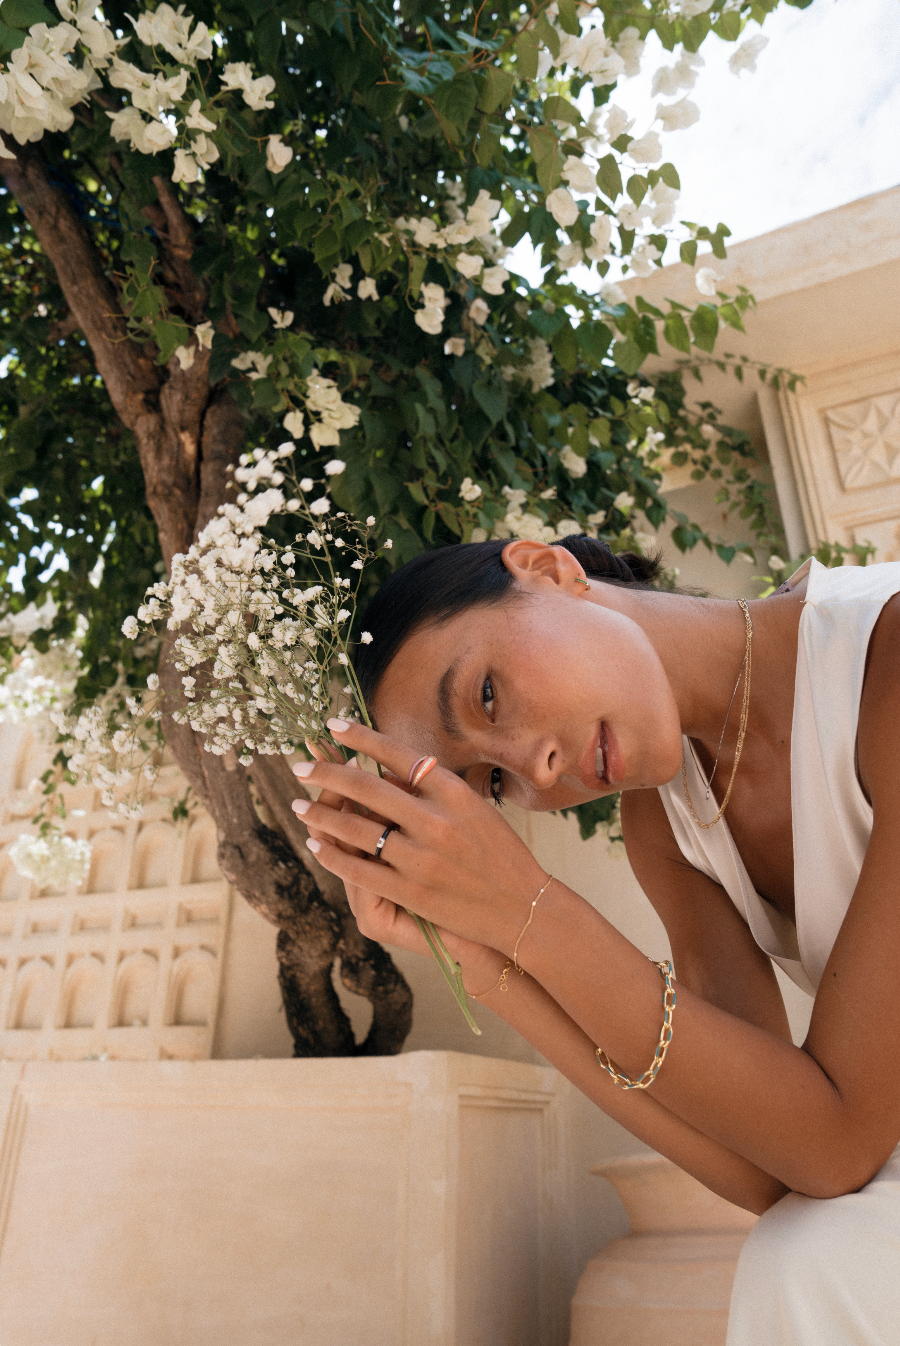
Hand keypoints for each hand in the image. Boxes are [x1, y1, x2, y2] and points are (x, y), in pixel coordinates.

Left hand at [296, 739, 510, 995]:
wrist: (523, 907)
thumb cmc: (498, 853)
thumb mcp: (473, 809)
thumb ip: (430, 790)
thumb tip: (384, 769)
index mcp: (454, 792)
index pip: (397, 754)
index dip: (360, 737)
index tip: (332, 726)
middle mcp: (437, 820)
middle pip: (367, 787)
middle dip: (326, 774)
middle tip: (300, 765)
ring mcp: (422, 858)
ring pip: (356, 829)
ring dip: (321, 814)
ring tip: (299, 805)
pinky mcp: (411, 891)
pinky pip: (359, 869)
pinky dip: (332, 855)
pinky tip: (315, 844)